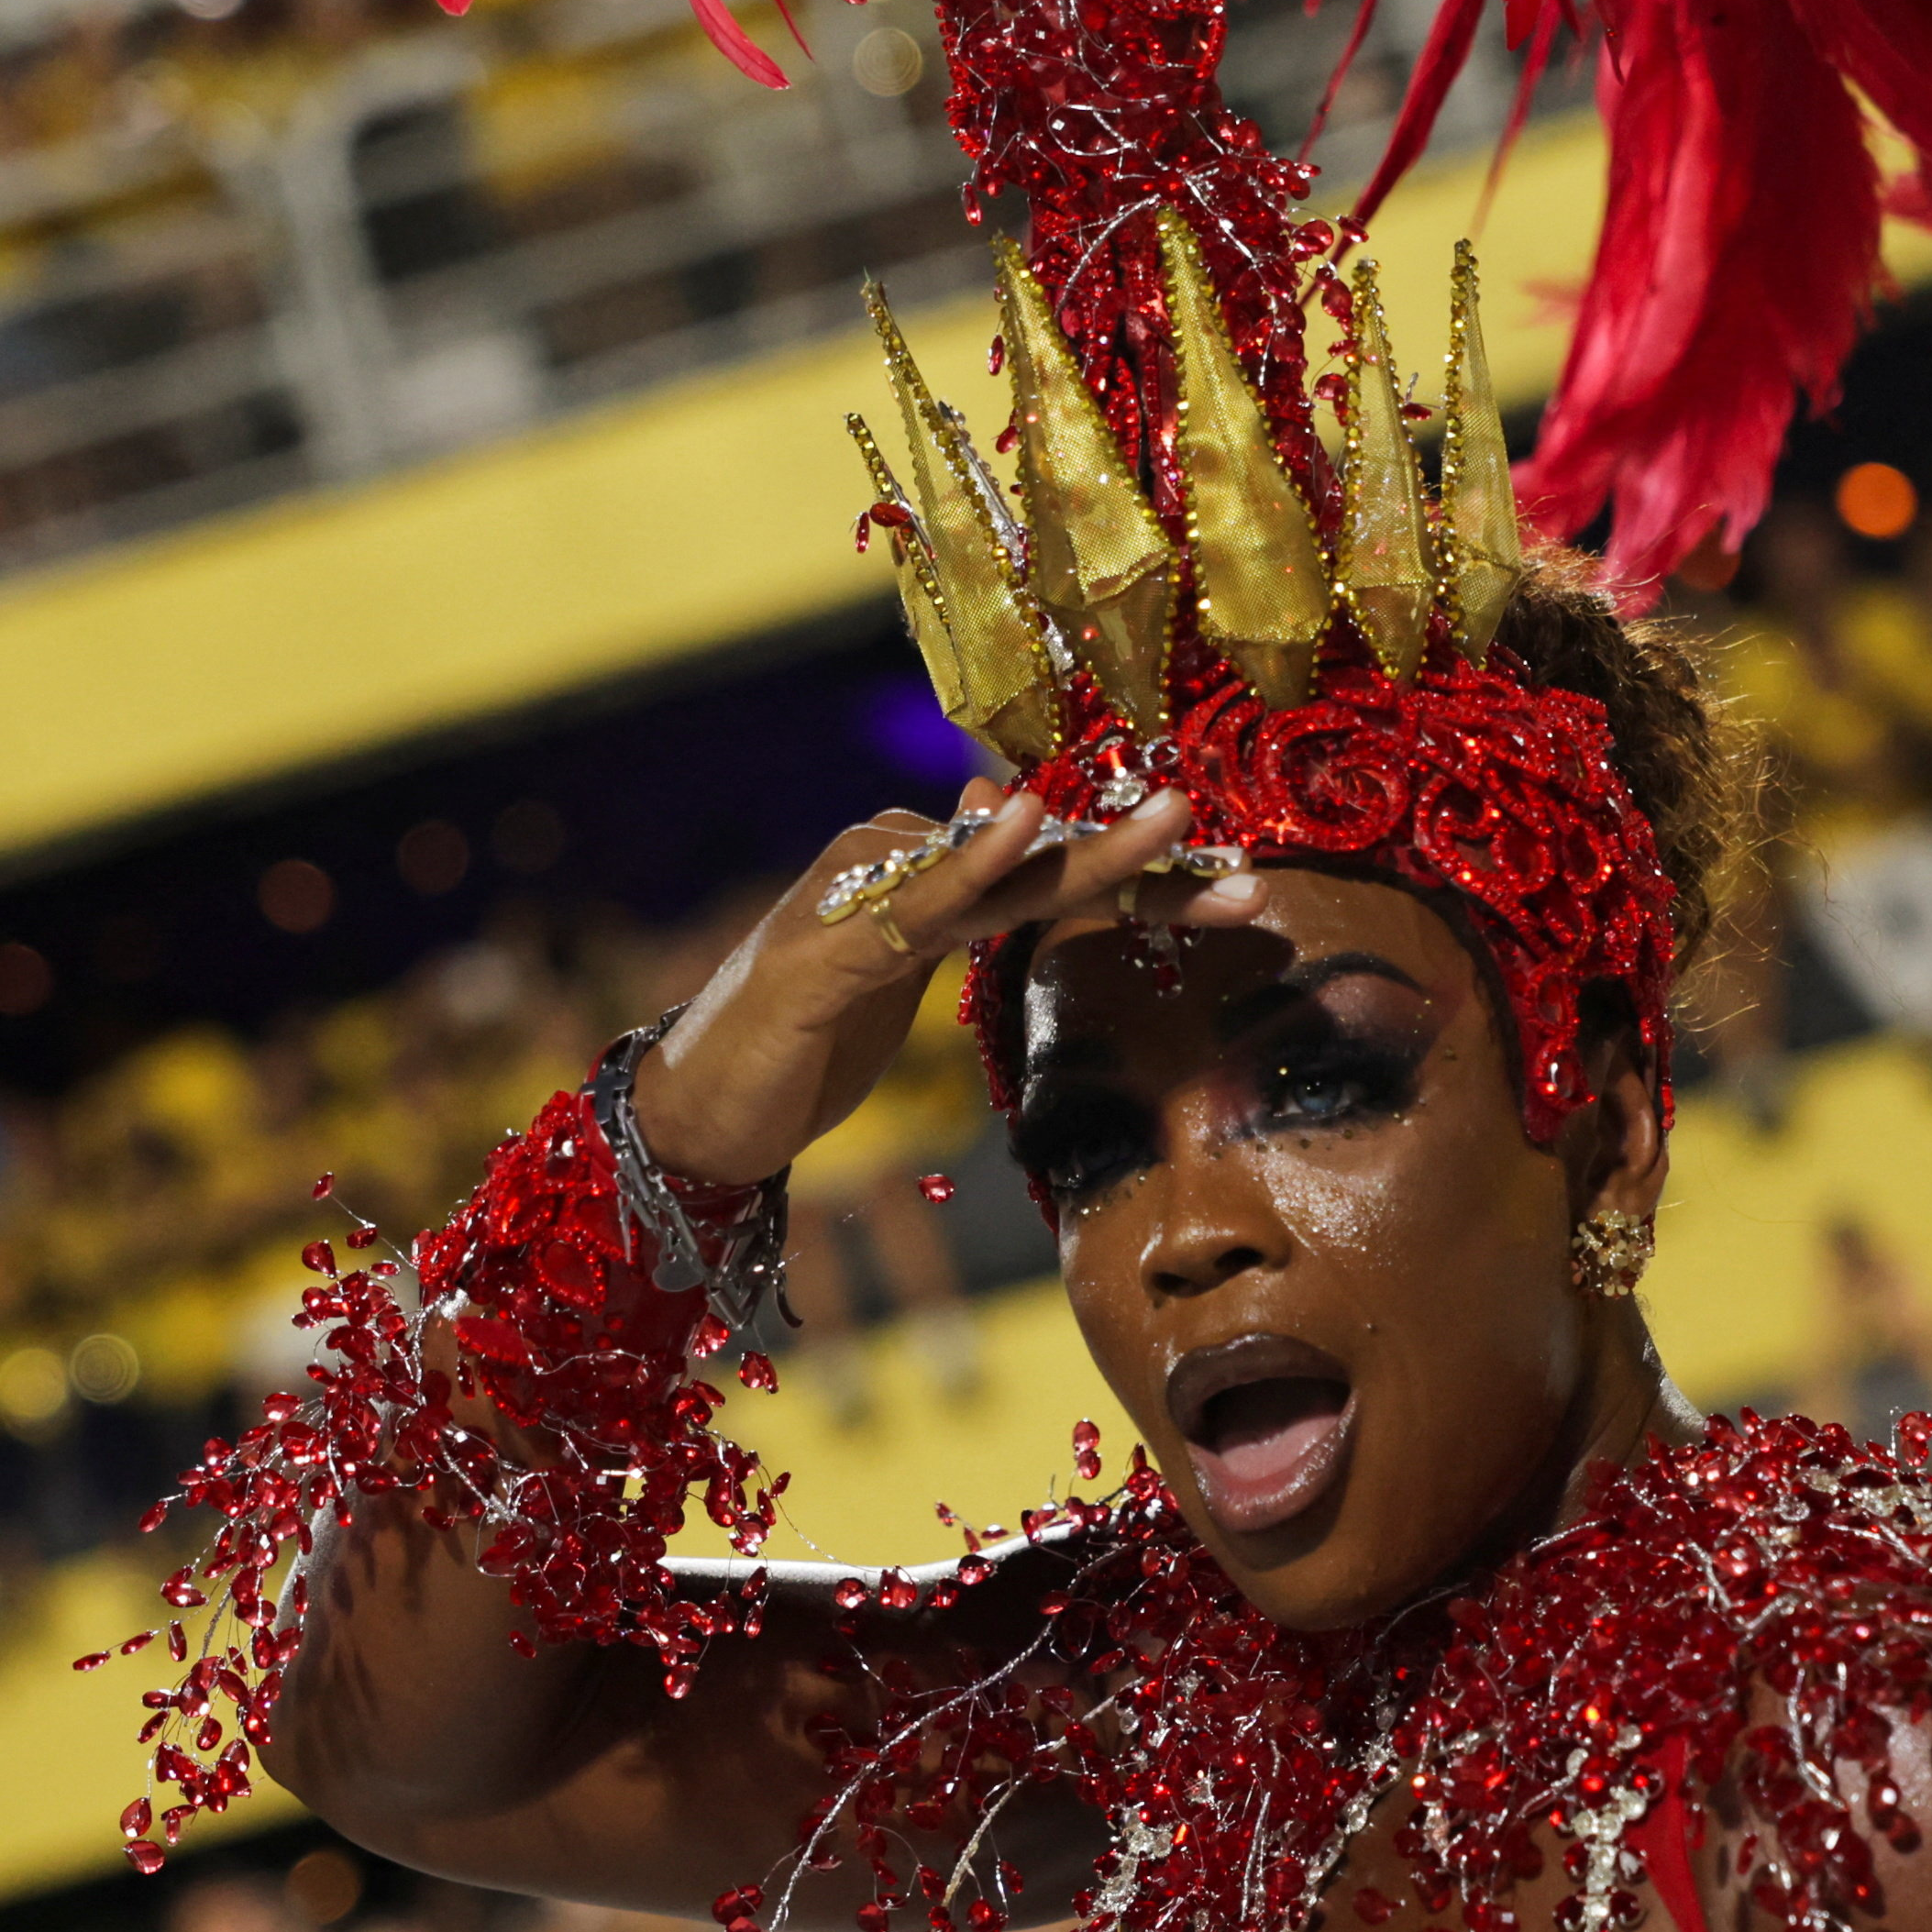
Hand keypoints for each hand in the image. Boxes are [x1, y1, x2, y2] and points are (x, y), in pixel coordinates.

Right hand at [629, 780, 1234, 1184]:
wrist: (696, 1113)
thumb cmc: (799, 1046)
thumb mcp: (897, 975)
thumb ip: (959, 911)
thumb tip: (1014, 827)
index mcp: (915, 877)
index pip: (1045, 868)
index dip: (1141, 873)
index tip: (1235, 882)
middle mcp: (888, 867)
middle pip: (1034, 858)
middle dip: (1138, 850)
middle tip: (1224, 829)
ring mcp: (854, 905)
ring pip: (991, 872)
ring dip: (1089, 845)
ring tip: (1173, 818)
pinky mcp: (823, 954)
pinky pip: (912, 905)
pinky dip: (967, 863)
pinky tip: (1021, 825)